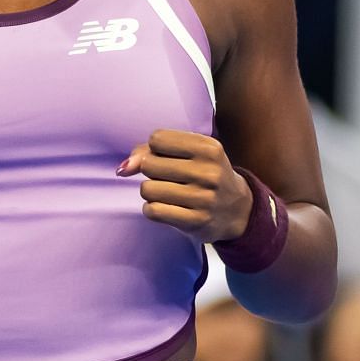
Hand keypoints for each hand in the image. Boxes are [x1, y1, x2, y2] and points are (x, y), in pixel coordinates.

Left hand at [117, 130, 253, 243]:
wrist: (237, 210)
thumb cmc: (204, 175)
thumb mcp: (189, 154)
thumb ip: (150, 151)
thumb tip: (123, 168)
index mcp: (209, 148)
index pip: (157, 139)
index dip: (154, 149)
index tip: (166, 157)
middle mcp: (209, 172)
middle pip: (149, 164)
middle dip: (151, 171)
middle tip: (168, 178)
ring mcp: (203, 198)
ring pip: (148, 189)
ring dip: (150, 192)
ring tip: (167, 193)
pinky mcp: (196, 221)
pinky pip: (153, 211)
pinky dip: (152, 209)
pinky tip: (165, 207)